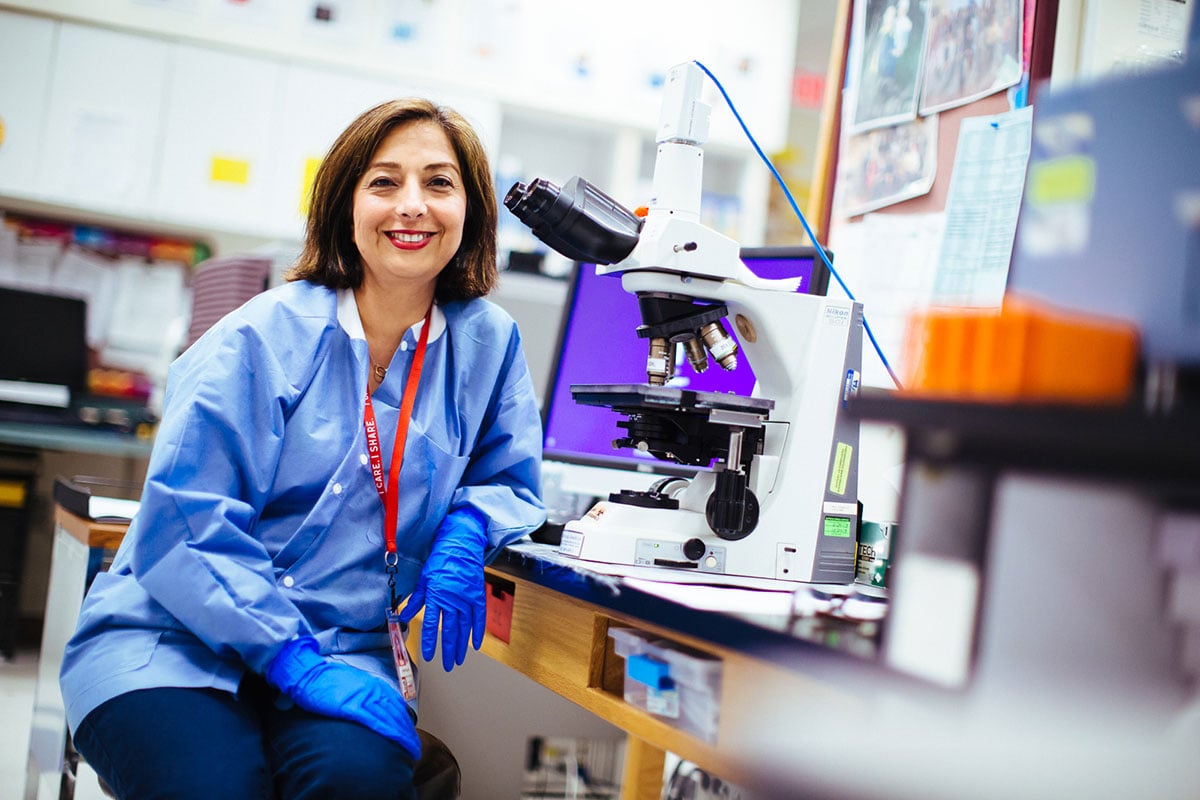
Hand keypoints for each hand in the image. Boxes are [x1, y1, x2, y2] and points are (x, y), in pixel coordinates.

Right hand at [266, 636, 420, 759]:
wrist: (306, 672)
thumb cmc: (321, 679)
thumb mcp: (346, 683)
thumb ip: (358, 693)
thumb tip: (362, 704)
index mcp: (370, 684)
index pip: (394, 703)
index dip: (404, 719)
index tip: (409, 732)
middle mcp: (372, 689)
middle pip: (397, 712)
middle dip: (408, 731)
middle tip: (415, 747)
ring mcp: (363, 697)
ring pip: (391, 718)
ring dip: (404, 735)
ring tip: (411, 749)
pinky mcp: (353, 707)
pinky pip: (377, 721)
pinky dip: (391, 732)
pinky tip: (398, 741)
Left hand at [398, 508, 487, 671]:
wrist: (462, 542)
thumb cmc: (441, 558)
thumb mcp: (423, 578)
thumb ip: (415, 600)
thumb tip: (403, 616)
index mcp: (436, 595)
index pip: (430, 625)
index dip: (429, 643)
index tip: (428, 657)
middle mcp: (452, 599)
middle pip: (449, 631)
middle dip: (447, 651)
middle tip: (447, 666)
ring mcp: (467, 598)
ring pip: (464, 628)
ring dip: (461, 646)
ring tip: (459, 660)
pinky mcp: (478, 595)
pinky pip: (479, 617)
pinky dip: (478, 631)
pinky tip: (476, 644)